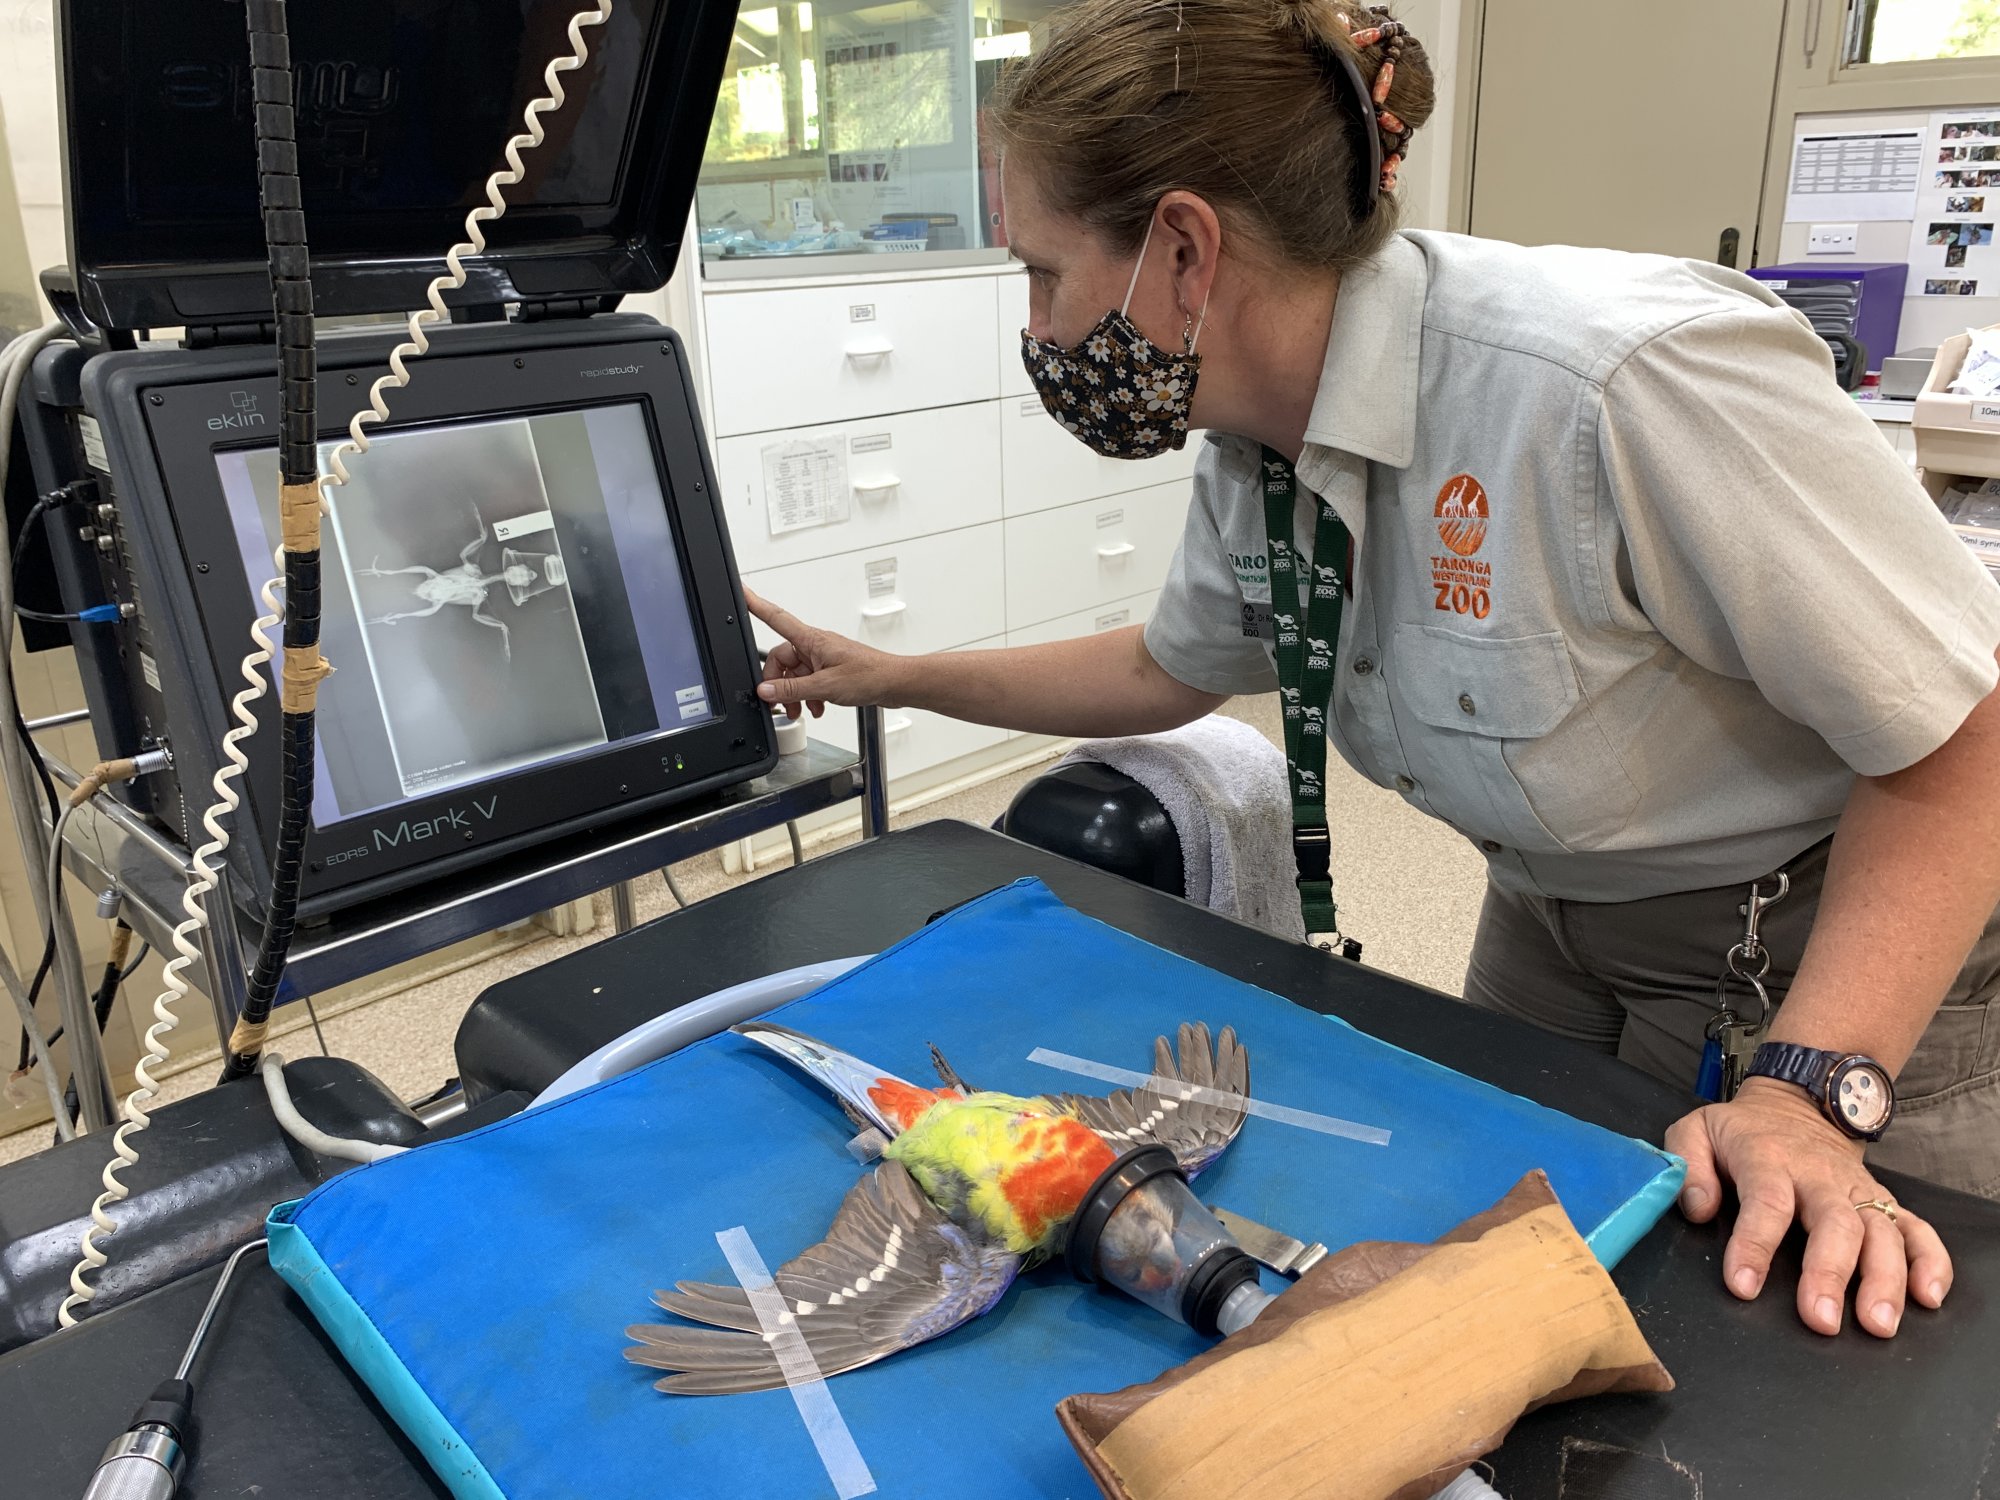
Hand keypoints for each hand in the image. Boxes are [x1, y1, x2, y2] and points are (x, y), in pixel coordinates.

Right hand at [744, 589, 903, 719]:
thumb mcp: (825, 686)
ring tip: (800, 710)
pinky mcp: (832, 671)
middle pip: (782, 659)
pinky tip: (816, 707)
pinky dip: (809, 696)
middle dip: (778, 682)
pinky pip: (810, 681)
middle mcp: (816, 646)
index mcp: (812, 640)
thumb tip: (766, 690)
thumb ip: (792, 689)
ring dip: (794, 693)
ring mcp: (824, 658)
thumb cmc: (871, 675)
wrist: (896, 683)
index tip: (741, 591)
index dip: (755, 604)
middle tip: (780, 702)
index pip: (776, 617)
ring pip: (796, 674)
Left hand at [1667, 1078, 1951, 1337]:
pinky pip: (1918, 1231)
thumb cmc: (1740, 1132)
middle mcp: (1819, 1177)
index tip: (1743, 1286)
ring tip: (1878, 1323)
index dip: (1754, 1244)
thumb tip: (1700, 1210)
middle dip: (1830, 1273)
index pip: (1765, 1202)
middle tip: (1822, 1320)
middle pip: (1834, 1224)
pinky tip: (1927, 1297)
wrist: (1796, 1106)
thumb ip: (1687, 1165)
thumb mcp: (1696, 1131)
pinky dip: (1930, 1262)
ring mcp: (1858, 1191)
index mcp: (1768, 1159)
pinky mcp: (1885, 1203)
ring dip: (1885, 1279)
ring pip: (1881, 1233)